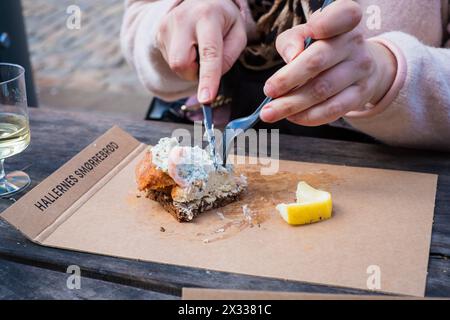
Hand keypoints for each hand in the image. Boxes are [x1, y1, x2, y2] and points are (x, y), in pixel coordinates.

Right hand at [156, 0, 246, 103]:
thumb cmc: (222, 17)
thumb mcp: (237, 32)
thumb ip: (230, 56)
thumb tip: (213, 78)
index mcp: (208, 16)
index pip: (209, 53)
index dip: (208, 78)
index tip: (206, 99)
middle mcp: (183, 19)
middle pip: (182, 64)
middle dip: (195, 73)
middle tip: (206, 60)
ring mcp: (166, 25)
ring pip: (176, 66)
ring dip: (190, 66)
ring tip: (197, 47)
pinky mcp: (158, 33)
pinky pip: (170, 61)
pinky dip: (183, 61)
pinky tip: (188, 46)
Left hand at [260, 0, 396, 125]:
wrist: (359, 67)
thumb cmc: (325, 47)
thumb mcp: (307, 35)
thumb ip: (292, 39)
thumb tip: (290, 56)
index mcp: (344, 20)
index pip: (343, 14)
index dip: (325, 24)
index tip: (307, 34)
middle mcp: (355, 43)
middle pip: (317, 61)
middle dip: (287, 79)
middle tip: (268, 91)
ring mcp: (360, 70)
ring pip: (321, 90)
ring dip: (291, 104)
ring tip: (270, 112)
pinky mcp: (359, 95)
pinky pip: (332, 110)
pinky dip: (308, 116)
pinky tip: (292, 116)